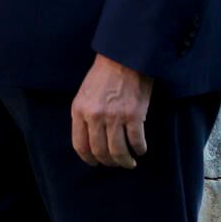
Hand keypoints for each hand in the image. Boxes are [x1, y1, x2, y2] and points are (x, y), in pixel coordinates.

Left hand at [70, 53, 152, 168]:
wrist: (123, 57)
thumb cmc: (104, 74)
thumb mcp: (84, 94)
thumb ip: (84, 116)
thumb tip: (90, 140)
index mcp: (79, 110)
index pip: (80, 145)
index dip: (88, 158)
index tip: (95, 163)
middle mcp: (95, 116)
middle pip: (100, 152)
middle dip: (108, 162)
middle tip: (115, 164)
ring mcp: (115, 117)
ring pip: (118, 152)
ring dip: (125, 161)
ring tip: (129, 163)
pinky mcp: (134, 115)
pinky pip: (137, 142)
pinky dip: (140, 149)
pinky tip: (141, 149)